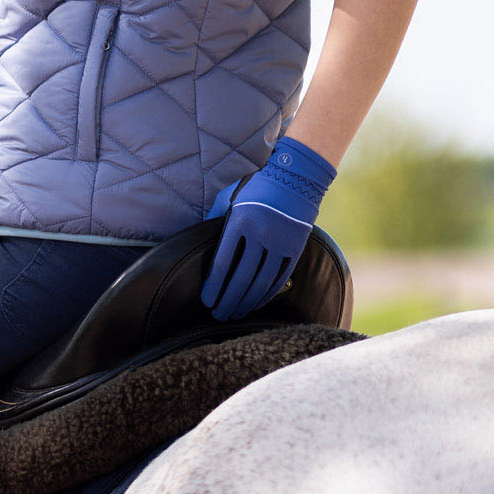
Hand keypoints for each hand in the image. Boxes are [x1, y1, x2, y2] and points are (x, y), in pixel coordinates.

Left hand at [202, 137, 336, 321]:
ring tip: (235, 314)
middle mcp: (261, 234)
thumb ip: (213, 218)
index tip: (207, 300)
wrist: (296, 178)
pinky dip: (266, 294)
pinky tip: (256, 303)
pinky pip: (279, 278)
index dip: (213, 285)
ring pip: (260, 282)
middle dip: (228, 301)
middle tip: (218, 315)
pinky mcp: (295, 248)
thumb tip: (197, 240)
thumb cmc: (256, 187)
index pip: (222, 263)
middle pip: (241, 278)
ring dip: (246, 302)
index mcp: (240, 221)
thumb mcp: (229, 196)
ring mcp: (280, 242)